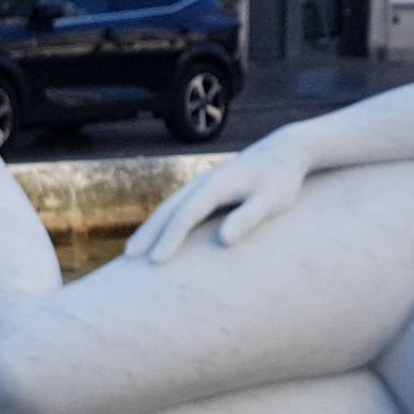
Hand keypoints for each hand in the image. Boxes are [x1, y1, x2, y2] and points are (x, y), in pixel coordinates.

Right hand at [124, 136, 311, 262]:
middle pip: (168, 209)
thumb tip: (223, 240)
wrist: (285, 151)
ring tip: (133, 249)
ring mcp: (204, 183)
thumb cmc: (281, 180)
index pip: (186, 216)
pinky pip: (179, 205)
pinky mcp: (208, 187)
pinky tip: (159, 233)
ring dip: (150, 227)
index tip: (156, 262)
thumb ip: (248, 218)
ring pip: (170, 206)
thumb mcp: (272, 201)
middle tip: (129, 257)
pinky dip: (164, 220)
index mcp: (216, 186)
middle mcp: (204, 182)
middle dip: (148, 233)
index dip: (170, 239)